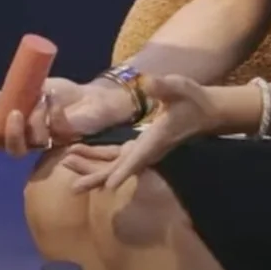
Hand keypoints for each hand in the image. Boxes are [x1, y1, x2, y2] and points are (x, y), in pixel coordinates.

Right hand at [0, 77, 135, 154]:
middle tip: (17, 114)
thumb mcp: (37, 87)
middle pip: (14, 151)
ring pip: (36, 140)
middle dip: (12, 134)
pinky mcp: (69, 140)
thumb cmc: (64, 93)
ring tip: (43, 97)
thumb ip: (19, 93)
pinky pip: (56, 129)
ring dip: (36, 118)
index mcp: (20, 129)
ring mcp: (51, 142)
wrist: (93, 95)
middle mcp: (33, 141)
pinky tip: (55, 97)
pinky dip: (54, 111)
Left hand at [69, 74, 220, 192]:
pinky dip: (96, 157)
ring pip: (114, 165)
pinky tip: (76, 154)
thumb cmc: (193, 99)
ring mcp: (143, 151)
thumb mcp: (180, 88)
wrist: (205, 112)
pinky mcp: (139, 147)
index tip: (109, 187)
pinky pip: (115, 157)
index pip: (138, 158)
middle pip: (120, 169)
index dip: (124, 172)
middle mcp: (148, 150)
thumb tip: (147, 81)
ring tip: (65, 164)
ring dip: (92, 168)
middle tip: (73, 188)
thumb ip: (164, 87)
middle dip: (97, 178)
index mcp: (156, 139)